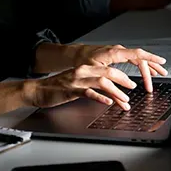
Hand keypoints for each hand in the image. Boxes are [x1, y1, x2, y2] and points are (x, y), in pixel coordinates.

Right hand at [26, 47, 167, 110]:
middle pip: (109, 72)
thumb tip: (110, 92)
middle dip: (124, 80)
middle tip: (133, 87)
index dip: (123, 73)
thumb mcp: (77, 83)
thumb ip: (92, 84)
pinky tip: (107, 102)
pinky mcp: (71, 90)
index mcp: (85, 68)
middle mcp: (83, 71)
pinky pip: (89, 92)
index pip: (109, 68)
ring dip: (116, 91)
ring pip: (102, 82)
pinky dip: (100, 97)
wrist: (38, 90)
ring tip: (125, 100)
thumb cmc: (58, 88)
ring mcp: (77, 80)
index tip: (132, 81)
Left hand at [73, 45, 167, 92]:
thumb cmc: (83, 62)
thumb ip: (110, 89)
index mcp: (114, 53)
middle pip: (140, 58)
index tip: (161, 61)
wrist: (76, 54)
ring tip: (159, 72)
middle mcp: (118, 51)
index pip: (137, 54)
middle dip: (152, 67)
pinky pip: (133, 59)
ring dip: (149, 65)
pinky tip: (147, 71)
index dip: (151, 57)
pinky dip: (142, 65)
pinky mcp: (117, 55)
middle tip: (160, 76)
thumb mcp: (96, 77)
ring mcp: (118, 52)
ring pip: (138, 58)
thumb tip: (122, 101)